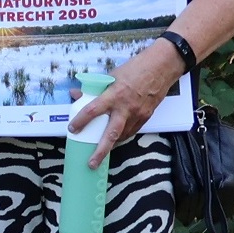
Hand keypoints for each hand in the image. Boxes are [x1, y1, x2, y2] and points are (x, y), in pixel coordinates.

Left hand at [71, 42, 183, 167]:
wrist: (161, 68)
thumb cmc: (134, 70)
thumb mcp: (110, 77)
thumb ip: (94, 89)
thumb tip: (76, 95)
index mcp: (113, 95)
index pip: (92, 110)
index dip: (81, 121)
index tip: (72, 129)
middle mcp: (125, 108)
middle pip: (110, 134)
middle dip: (100, 151)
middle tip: (91, 163)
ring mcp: (138, 114)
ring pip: (122, 136)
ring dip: (111, 145)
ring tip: (101, 153)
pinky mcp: (147, 117)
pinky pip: (132, 131)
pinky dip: (122, 136)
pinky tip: (116, 139)